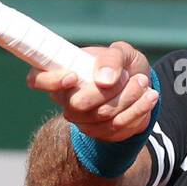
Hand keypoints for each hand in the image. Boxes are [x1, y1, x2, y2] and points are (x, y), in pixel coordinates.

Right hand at [26, 41, 159, 142]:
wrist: (140, 86)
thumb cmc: (122, 65)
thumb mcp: (122, 52)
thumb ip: (112, 58)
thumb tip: (104, 79)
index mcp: (61, 73)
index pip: (37, 79)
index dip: (51, 81)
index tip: (74, 76)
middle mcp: (66, 99)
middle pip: (77, 104)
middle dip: (109, 91)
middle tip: (129, 77)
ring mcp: (81, 119)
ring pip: (102, 116)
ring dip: (129, 98)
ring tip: (143, 82)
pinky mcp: (99, 132)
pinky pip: (118, 127)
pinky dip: (138, 110)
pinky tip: (150, 97)